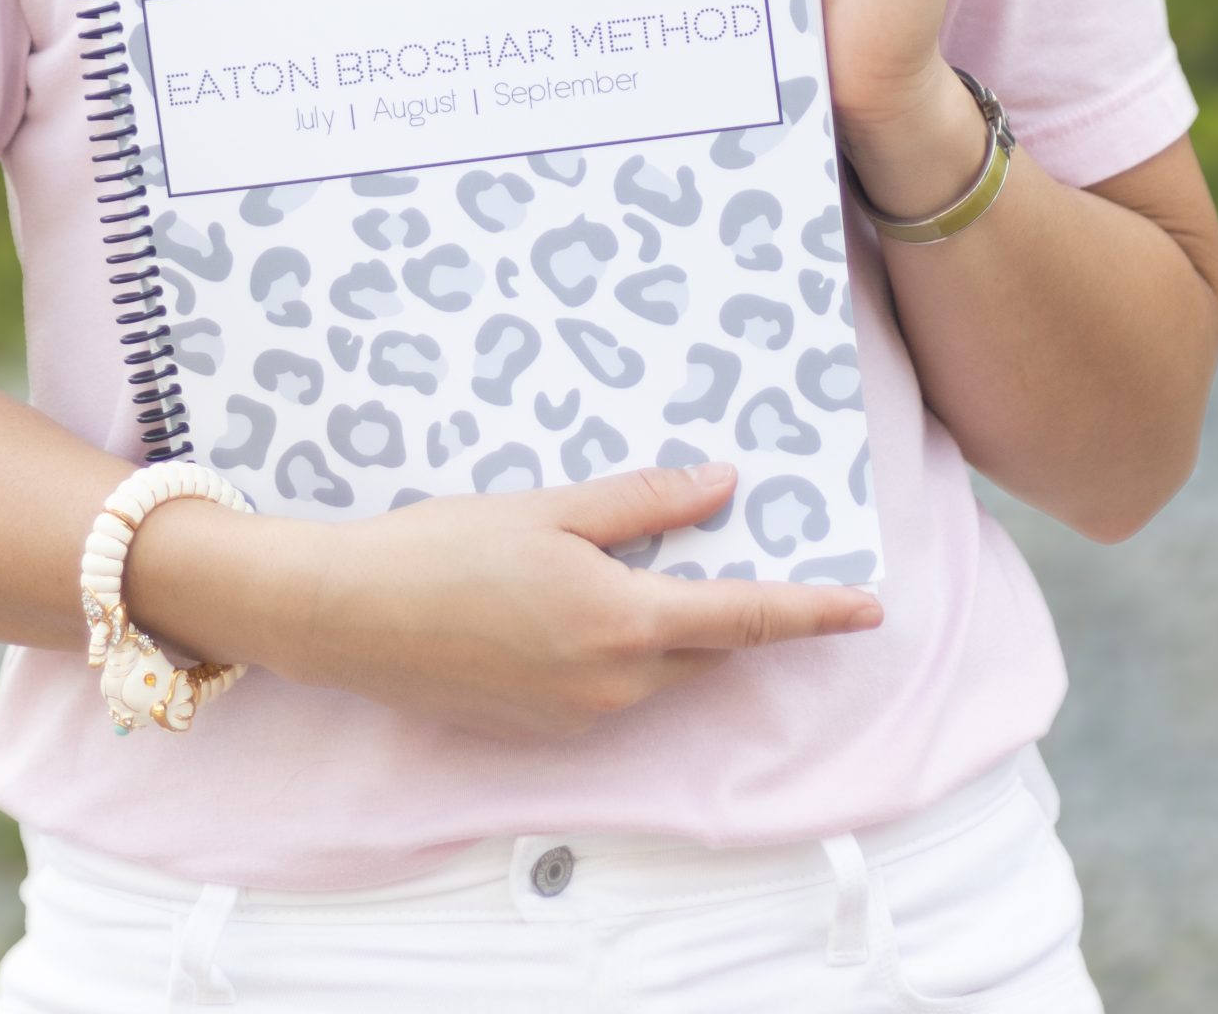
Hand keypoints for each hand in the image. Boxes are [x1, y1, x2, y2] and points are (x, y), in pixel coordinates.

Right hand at [136, 461, 880, 741]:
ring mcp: (578, 716)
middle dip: (735, 611)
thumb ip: (643, 504)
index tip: (869, 607)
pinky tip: (584, 602)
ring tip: (652, 565)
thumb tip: (722, 488)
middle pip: (707, 650)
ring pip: (661, 671)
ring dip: (676, 629)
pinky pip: (615, 688)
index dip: (812, 612)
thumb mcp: (549, 509)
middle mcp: (613, 684)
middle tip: (750, 551)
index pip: (744, 619)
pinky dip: (627, 650)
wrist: (349, 615)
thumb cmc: (442, 547)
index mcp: (621, 622)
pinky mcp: (545, 729)